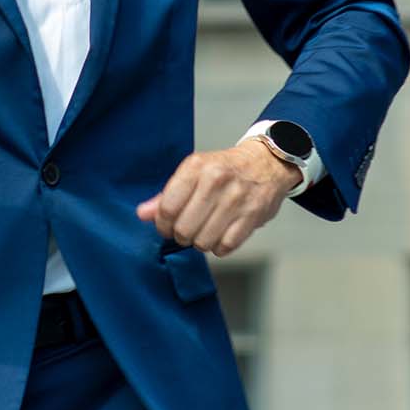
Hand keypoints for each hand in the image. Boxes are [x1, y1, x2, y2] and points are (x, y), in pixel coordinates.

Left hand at [136, 140, 300, 257]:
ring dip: (200, 242)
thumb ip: (166, 195)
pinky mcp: (252, 216)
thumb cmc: (226, 169)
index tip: (166, 226)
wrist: (266, 163)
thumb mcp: (193, 172)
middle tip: (187, 229)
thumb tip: (143, 214)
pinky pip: (225, 247)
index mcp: (196, 167)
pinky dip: (219, 247)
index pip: (167, 208)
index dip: (162, 224)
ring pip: (203, 242)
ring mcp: (236, 200)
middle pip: (183, 229)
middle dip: (181, 235)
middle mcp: (216, 181)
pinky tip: (220, 234)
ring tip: (205, 230)